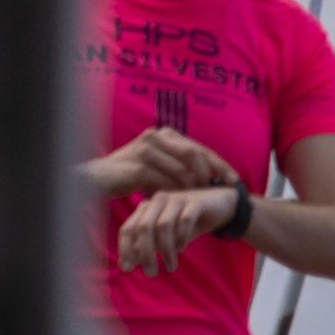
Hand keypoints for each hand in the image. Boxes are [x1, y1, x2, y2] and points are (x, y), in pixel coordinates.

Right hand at [82, 126, 232, 196]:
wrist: (99, 179)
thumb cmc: (133, 175)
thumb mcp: (162, 168)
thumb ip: (184, 167)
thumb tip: (215, 178)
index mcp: (166, 134)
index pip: (200, 148)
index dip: (220, 165)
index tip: (235, 181)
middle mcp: (157, 136)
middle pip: (195, 155)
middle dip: (210, 174)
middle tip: (218, 190)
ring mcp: (147, 148)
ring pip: (183, 168)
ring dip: (194, 186)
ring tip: (198, 198)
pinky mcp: (139, 164)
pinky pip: (167, 180)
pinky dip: (177, 191)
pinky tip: (181, 201)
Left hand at [114, 181, 237, 274]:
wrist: (222, 205)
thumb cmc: (191, 222)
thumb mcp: (168, 235)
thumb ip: (150, 245)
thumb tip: (130, 263)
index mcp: (146, 207)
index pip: (128, 228)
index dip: (125, 248)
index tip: (127, 269)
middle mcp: (157, 200)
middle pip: (144, 227)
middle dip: (145, 252)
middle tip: (150, 273)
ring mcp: (176, 199)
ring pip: (163, 226)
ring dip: (166, 250)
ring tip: (170, 267)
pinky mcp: (195, 202)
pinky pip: (185, 221)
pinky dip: (182, 237)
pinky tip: (182, 250)